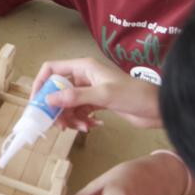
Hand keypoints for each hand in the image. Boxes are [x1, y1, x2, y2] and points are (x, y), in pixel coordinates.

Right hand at [31, 58, 161, 130]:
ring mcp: (90, 90)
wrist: (158, 107)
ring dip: (71, 118)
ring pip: (68, 104)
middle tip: (59, 125)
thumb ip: (74, 97)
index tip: (37, 103)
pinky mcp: (97, 103)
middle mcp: (84, 76)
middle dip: (57, 109)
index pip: (51, 69)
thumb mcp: (102, 95)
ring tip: (82, 128)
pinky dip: (82, 120)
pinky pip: (80, 112)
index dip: (40, 84)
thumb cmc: (133, 94)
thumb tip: (48, 100)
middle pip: (57, 90)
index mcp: (83, 67)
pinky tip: (91, 126)